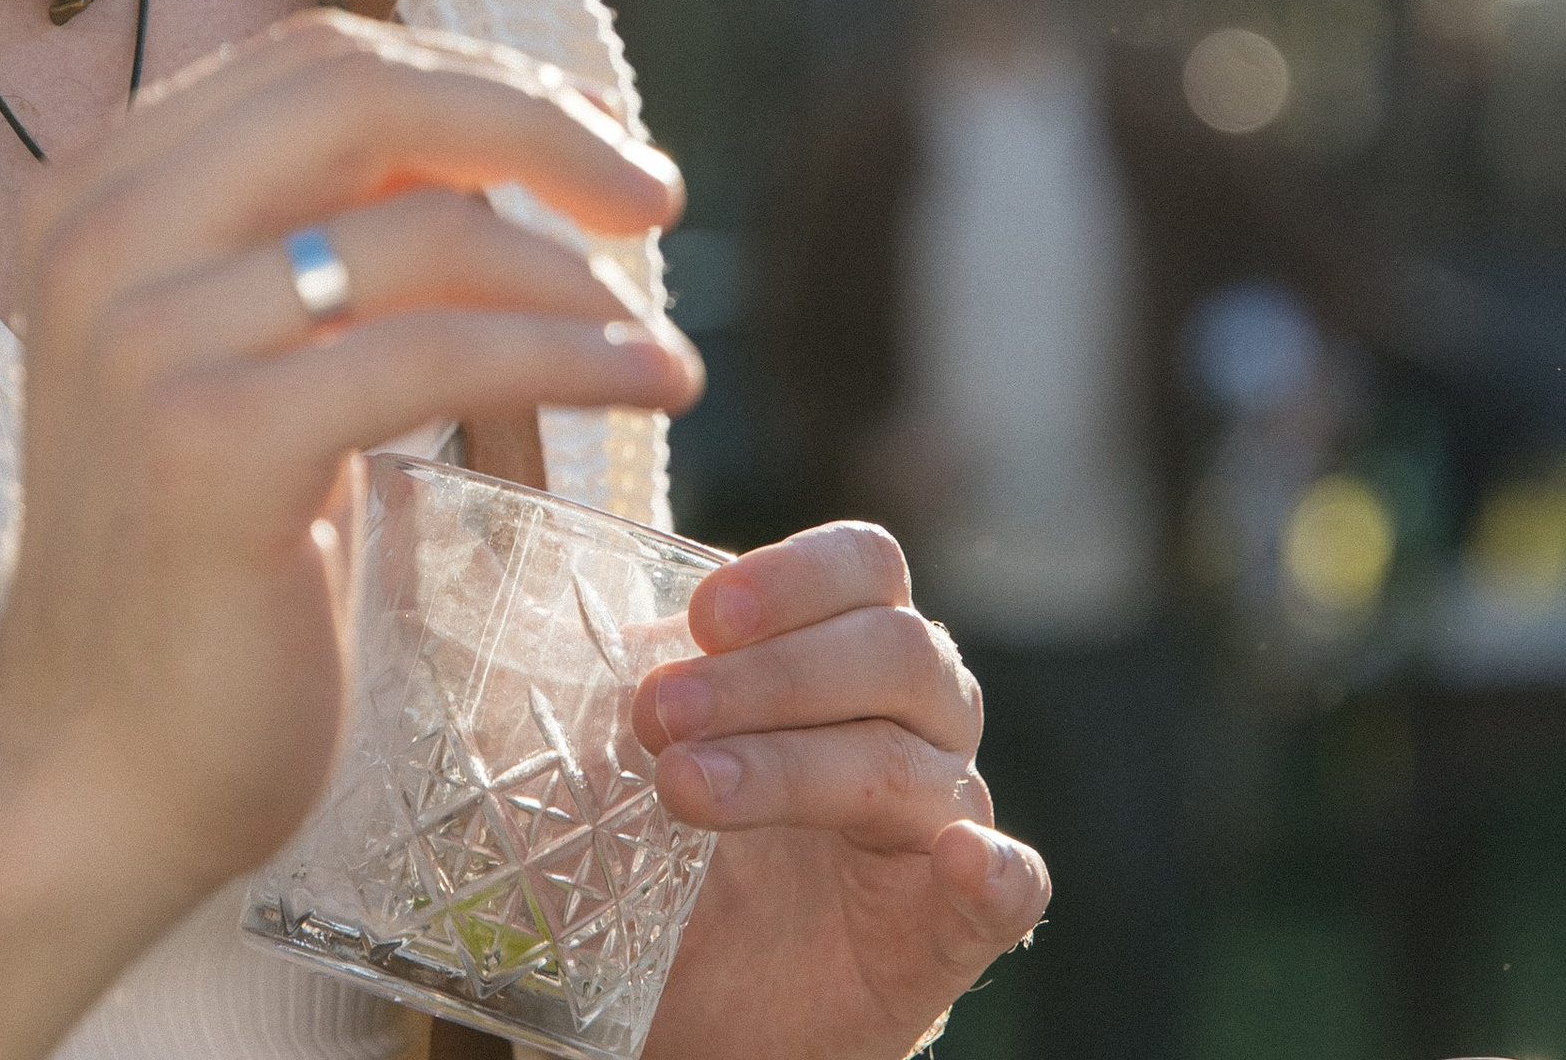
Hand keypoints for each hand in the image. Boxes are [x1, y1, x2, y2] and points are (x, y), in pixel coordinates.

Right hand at [0, 14, 701, 940]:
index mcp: (97, 189)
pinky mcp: (213, 443)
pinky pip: (442, 356)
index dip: (478, 80)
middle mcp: (101, 235)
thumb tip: (497, 138)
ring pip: (424, 231)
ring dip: (578, 275)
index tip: (591, 139)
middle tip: (656, 194)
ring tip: (656, 338)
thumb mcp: (236, 352)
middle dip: (538, 128)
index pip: (321, 60)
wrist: (84, 771)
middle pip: (366, 97)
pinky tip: (650, 384)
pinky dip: (571, 355)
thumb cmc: (195, 559)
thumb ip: (319, 233)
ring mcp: (145, 336)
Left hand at [634, 524, 1047, 1059]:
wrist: (693, 998)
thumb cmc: (668, 840)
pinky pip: (1008, 898)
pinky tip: (966, 862)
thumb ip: (616, 673)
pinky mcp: (944, 935)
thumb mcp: (626, 742)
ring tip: (684, 788)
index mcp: (851, 646)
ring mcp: (939, 823)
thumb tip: (556, 618)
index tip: (702, 616)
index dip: (793, 576)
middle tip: (660, 714)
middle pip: (895, 650)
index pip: (865, 566)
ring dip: (791, 766)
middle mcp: (917, 719)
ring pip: (905, 763)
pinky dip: (995, 875)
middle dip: (770, 674)